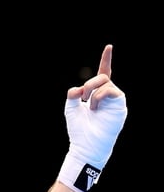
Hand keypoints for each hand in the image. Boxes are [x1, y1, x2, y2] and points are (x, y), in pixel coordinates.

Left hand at [64, 44, 127, 169]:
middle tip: (82, 97)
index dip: (106, 60)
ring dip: (91, 91)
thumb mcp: (71, 108)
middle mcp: (109, 95)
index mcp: (97, 94)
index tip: (109, 47)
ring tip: (89, 107)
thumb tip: (79, 88)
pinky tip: (95, 108)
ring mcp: (115, 100)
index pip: (104, 73)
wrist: (86, 144)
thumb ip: (73, 94)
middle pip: (102, 76)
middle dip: (88, 84)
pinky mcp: (120, 105)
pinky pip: (111, 90)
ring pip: (105, 81)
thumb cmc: (79, 129)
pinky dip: (98, 96)